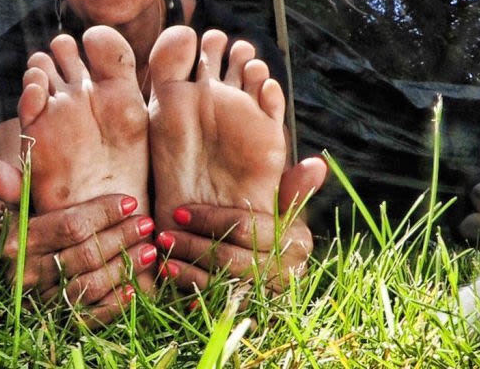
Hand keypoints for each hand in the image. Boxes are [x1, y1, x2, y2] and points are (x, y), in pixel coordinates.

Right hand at [0, 156, 155, 323]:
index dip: (103, 213)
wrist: (18, 275)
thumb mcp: (18, 207)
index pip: (70, 226)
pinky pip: (92, 316)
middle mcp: (28, 275)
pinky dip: (116, 303)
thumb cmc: (27, 230)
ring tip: (149, 249)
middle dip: (121, 236)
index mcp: (18, 242)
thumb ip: (10, 184)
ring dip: (125, 266)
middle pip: (85, 254)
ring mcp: (45, 302)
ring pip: (92, 284)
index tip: (130, 201)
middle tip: (146, 223)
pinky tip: (136, 287)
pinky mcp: (60, 322)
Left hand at [154, 155, 326, 290]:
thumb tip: (317, 164)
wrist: (272, 264)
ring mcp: (272, 296)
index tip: (179, 212)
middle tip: (164, 235)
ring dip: (189, 271)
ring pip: (224, 284)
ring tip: (163, 259)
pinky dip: (196, 294)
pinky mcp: (255, 314)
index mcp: (296, 240)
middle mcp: (288, 271)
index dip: (210, 220)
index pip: (245, 228)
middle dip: (193, 245)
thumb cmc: (269, 222)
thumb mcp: (280, 202)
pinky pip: (221, 306)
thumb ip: (293, 185)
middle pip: (231, 258)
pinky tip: (174, 282)